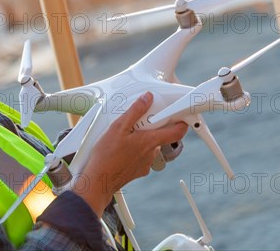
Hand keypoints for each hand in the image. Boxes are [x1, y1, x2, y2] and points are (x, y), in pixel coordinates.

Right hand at [72, 92, 187, 216]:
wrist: (98, 180)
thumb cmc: (107, 156)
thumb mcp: (118, 127)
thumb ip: (135, 111)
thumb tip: (147, 98)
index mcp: (150, 141)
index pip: (177, 131)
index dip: (181, 121)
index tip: (178, 114)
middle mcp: (152, 153)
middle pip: (160, 135)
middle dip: (151, 126)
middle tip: (136, 121)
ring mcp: (146, 163)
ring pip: (149, 145)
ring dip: (141, 138)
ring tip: (124, 135)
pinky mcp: (139, 170)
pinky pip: (142, 155)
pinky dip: (135, 150)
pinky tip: (121, 148)